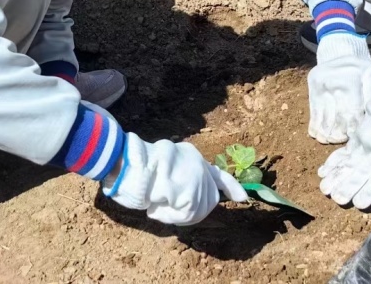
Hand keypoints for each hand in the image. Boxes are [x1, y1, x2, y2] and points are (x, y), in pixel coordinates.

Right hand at [103, 133, 247, 224]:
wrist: (128, 163)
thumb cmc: (135, 166)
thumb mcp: (163, 165)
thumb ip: (180, 176)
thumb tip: (188, 198)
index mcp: (190, 155)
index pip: (217, 173)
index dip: (231, 187)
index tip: (242, 198)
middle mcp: (198, 164)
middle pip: (208, 200)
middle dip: (191, 209)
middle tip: (166, 204)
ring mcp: (197, 177)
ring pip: (197, 210)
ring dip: (176, 212)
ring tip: (157, 200)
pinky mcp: (191, 191)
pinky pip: (185, 216)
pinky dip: (169, 216)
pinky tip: (157, 204)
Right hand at [308, 34, 370, 143]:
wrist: (338, 49)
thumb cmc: (358, 66)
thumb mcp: (370, 75)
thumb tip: (369, 118)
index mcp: (349, 81)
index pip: (352, 112)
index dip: (354, 128)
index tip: (355, 139)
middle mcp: (332, 84)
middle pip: (336, 117)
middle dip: (339, 134)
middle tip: (341, 142)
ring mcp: (319, 87)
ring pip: (322, 117)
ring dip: (325, 133)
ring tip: (329, 141)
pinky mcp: (311, 89)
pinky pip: (312, 111)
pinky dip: (315, 125)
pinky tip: (318, 134)